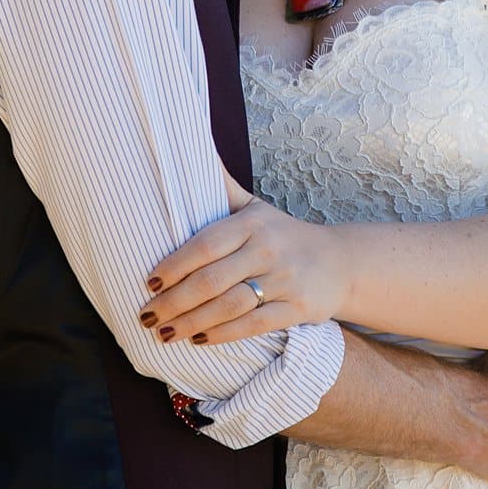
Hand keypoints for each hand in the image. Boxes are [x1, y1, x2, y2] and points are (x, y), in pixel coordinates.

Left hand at [140, 171, 345, 346]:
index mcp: (253, 223)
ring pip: (228, 306)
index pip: (205, 244)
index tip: (149, 282)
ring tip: (163, 333)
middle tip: (146, 315)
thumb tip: (188, 148)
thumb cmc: (283, 236)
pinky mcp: (297, 308)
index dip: (174, 265)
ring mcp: (284, 280)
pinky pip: (253, 326)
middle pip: (211, 280)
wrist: (340, 263)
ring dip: (191, 323)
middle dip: (174, 301)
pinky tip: (198, 341)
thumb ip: (220, 186)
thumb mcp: (254, 206)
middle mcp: (268, 249)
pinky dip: (222, 335)